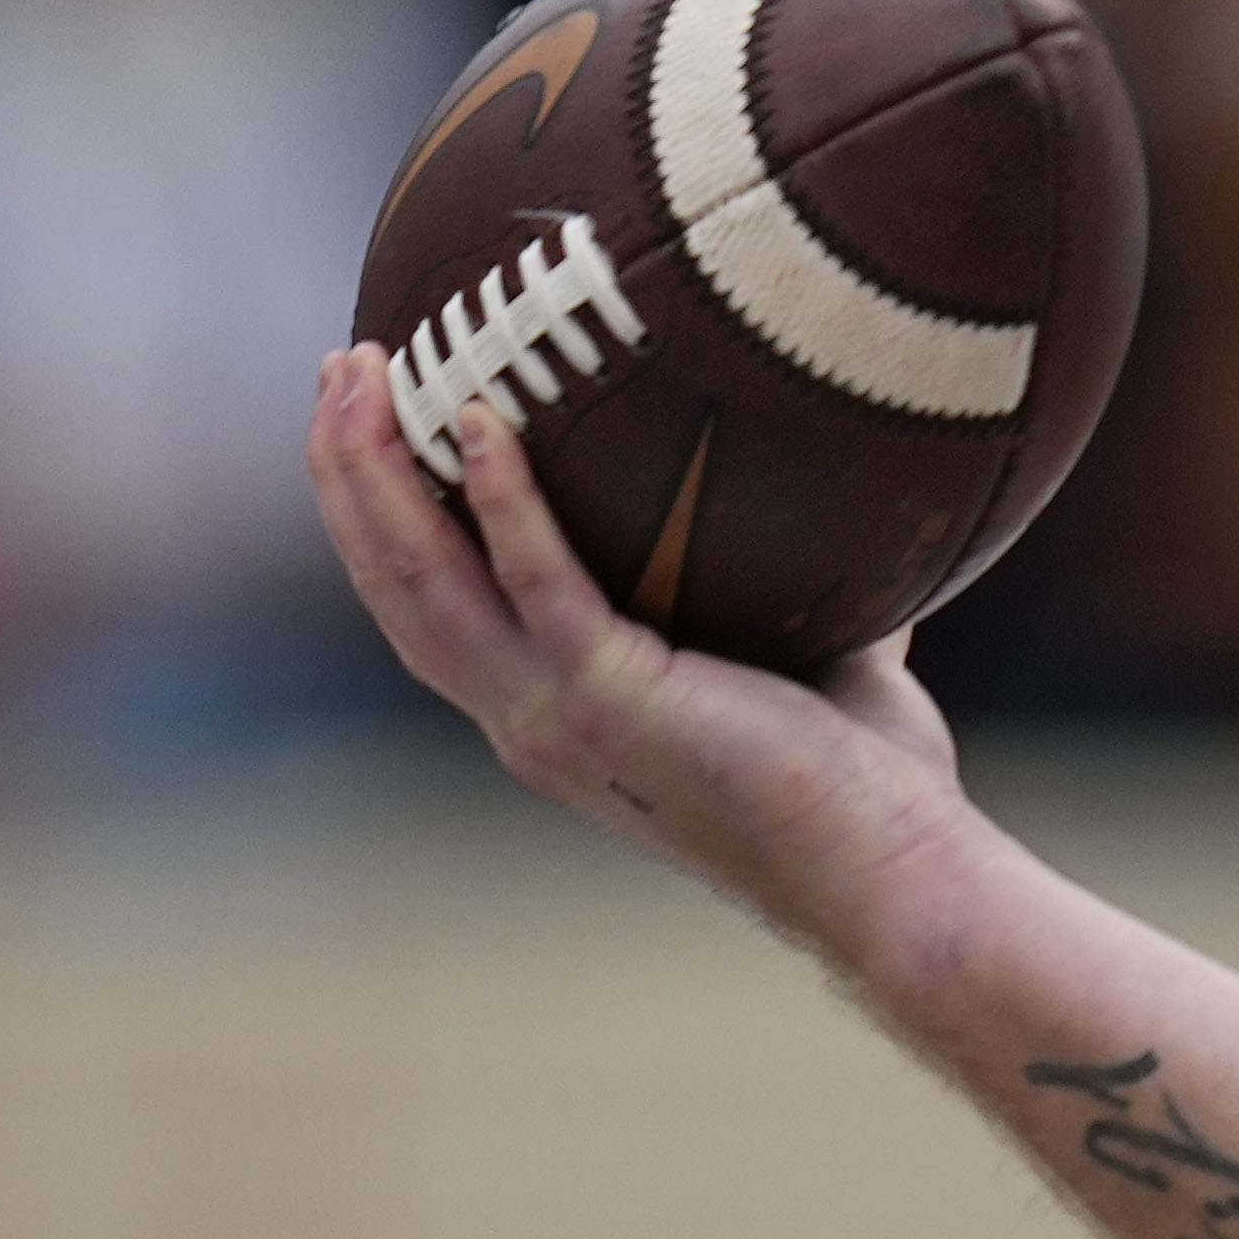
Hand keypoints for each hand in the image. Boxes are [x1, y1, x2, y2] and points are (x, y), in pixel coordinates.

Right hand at [304, 346, 978, 956]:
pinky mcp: (613, 699)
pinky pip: (536, 579)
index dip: (380, 516)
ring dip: (381, 469)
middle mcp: (530, 723)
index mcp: (553, 719)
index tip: (369, 420)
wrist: (894, 869)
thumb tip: (825, 498)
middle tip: (344, 369)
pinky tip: (485, 422)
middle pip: (395, 582)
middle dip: (351, 471)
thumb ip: (779, 589)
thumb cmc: (868, 784)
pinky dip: (502, 498)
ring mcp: (560, 717)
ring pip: (424, 578)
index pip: (428, 610)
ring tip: (366, 372)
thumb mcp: (803, 661)